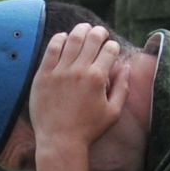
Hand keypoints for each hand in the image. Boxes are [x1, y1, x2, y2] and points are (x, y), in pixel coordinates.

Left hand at [26, 25, 130, 158]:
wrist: (59, 141)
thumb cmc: (88, 129)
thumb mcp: (113, 112)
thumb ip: (122, 87)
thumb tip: (126, 67)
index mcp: (97, 78)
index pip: (109, 49)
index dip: (113, 46)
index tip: (111, 49)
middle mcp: (79, 70)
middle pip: (92, 38)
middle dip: (99, 32)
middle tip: (100, 33)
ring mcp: (59, 71)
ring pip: (72, 39)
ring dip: (81, 30)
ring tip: (84, 30)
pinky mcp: (43, 75)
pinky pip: (52, 48)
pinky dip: (59, 39)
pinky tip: (63, 38)